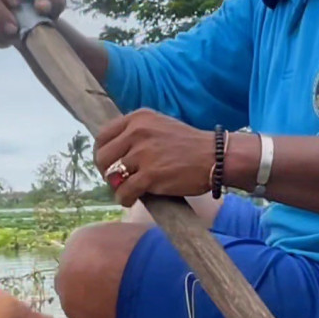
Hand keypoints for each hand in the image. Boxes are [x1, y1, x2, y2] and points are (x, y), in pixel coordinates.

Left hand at [94, 109, 216, 206]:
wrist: (216, 157)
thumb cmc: (190, 144)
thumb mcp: (161, 126)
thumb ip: (138, 132)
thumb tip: (115, 151)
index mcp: (138, 118)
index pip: (103, 135)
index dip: (102, 153)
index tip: (109, 163)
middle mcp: (137, 132)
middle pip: (102, 156)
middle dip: (106, 172)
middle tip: (117, 180)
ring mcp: (142, 153)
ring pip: (111, 175)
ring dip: (116, 187)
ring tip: (127, 191)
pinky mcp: (150, 175)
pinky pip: (125, 191)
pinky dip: (126, 199)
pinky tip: (133, 200)